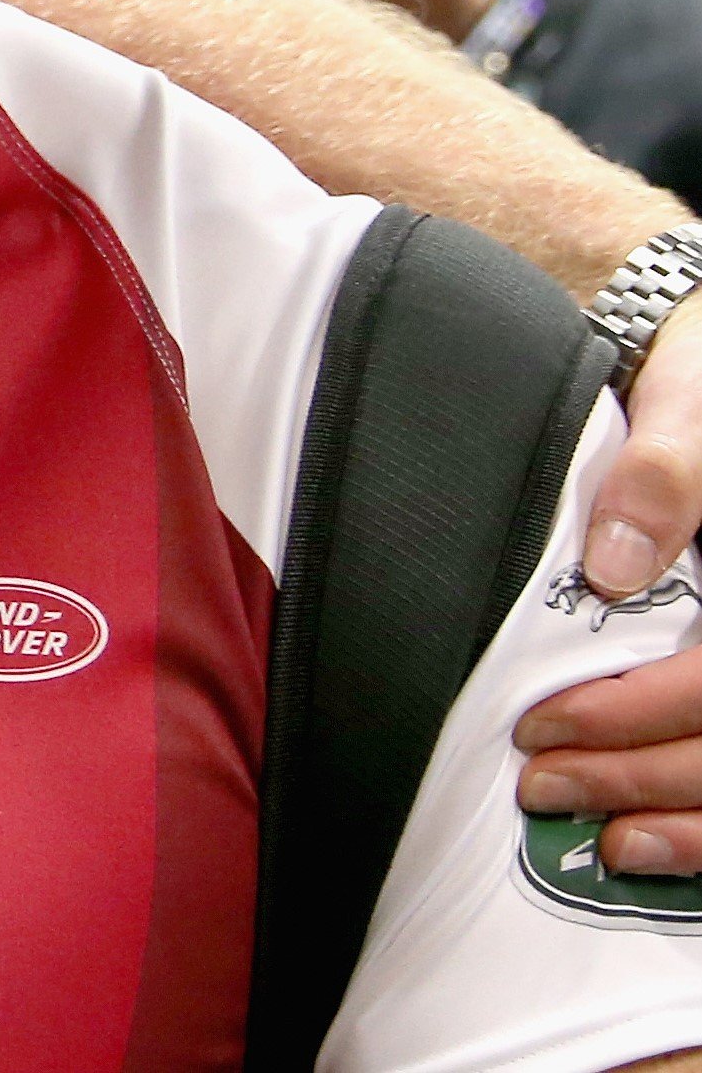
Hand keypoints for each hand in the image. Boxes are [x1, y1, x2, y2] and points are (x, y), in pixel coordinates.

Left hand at [513, 296, 701, 868]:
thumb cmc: (698, 376)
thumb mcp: (689, 398)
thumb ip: (664, 472)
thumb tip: (612, 566)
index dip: (637, 713)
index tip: (543, 723)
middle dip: (638, 773)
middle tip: (539, 781)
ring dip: (677, 817)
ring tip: (592, 835)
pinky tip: (646, 848)